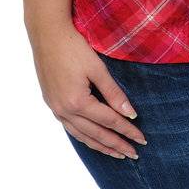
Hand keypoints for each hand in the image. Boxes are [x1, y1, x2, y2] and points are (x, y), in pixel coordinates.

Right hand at [31, 22, 147, 157]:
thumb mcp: (97, 69)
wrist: (46, 34)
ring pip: (81, 135)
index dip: (127, 131)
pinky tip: (93, 139)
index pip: (110, 122)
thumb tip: (130, 114)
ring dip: (100, 145)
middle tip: (134, 153)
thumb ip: (113, 93)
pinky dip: (84, 137)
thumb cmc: (73, 47)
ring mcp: (56, 108)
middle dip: (116, 144)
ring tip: (116, 153)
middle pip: (96, 134)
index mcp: (78, 102)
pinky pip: (70, 128)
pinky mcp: (51, 103)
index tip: (142, 139)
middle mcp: (64, 110)